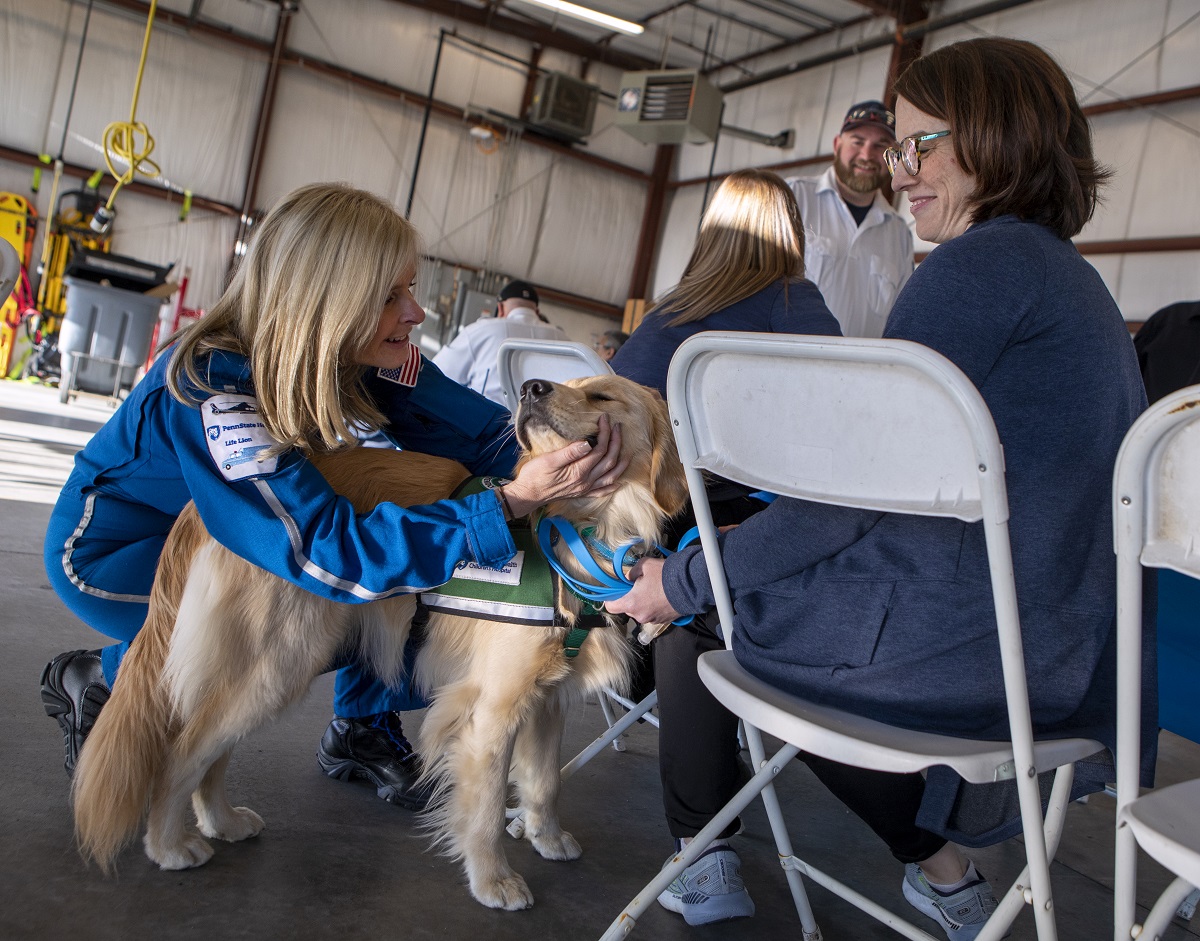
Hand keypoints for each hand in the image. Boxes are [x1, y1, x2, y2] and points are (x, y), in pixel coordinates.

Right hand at [502, 414, 627, 516]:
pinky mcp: (581, 493)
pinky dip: (612, 486)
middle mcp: (585, 481)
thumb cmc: (535, 476)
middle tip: (617, 427)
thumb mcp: (549, 460)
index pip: (599, 449)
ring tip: (627, 451)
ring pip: (611, 476)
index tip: (604, 419)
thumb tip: (588, 443)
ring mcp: (584, 488)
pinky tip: (618, 481)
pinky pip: (602, 491)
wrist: (527, 495)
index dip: (605, 433)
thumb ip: (570, 452)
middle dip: (616, 442)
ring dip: (621, 463)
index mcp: (579, 471)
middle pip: (608, 460)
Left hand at [604, 557, 680, 625]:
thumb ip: (631, 572)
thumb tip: (628, 577)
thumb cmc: (665, 575)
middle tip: (639, 585)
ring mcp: (652, 620)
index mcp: (631, 603)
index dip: (611, 598)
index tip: (616, 591)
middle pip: (627, 608)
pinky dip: (654, 606)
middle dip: (631, 597)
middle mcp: (640, 616)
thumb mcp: (644, 565)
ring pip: (641, 611)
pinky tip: (662, 595)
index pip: (611, 607)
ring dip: (644, 602)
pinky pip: (653, 613)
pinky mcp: (663, 621)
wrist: (690, 586)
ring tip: (654, 589)